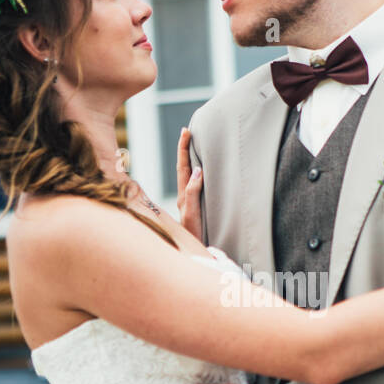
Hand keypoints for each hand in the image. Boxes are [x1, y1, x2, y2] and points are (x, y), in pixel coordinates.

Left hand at [176, 127, 203, 241]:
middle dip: (185, 149)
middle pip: (184, 167)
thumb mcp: (193, 213)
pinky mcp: (195, 207)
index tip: (186, 131)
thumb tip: (197, 169)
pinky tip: (200, 171)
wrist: (192, 253)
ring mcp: (189, 201)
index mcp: (183, 194)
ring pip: (187, 175)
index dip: (183, 148)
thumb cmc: (192, 235)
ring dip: (189, 159)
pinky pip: (194, 184)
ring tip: (192, 145)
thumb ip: (193, 192)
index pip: (183, 166)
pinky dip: (196, 173)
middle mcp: (184, 195)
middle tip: (187, 131)